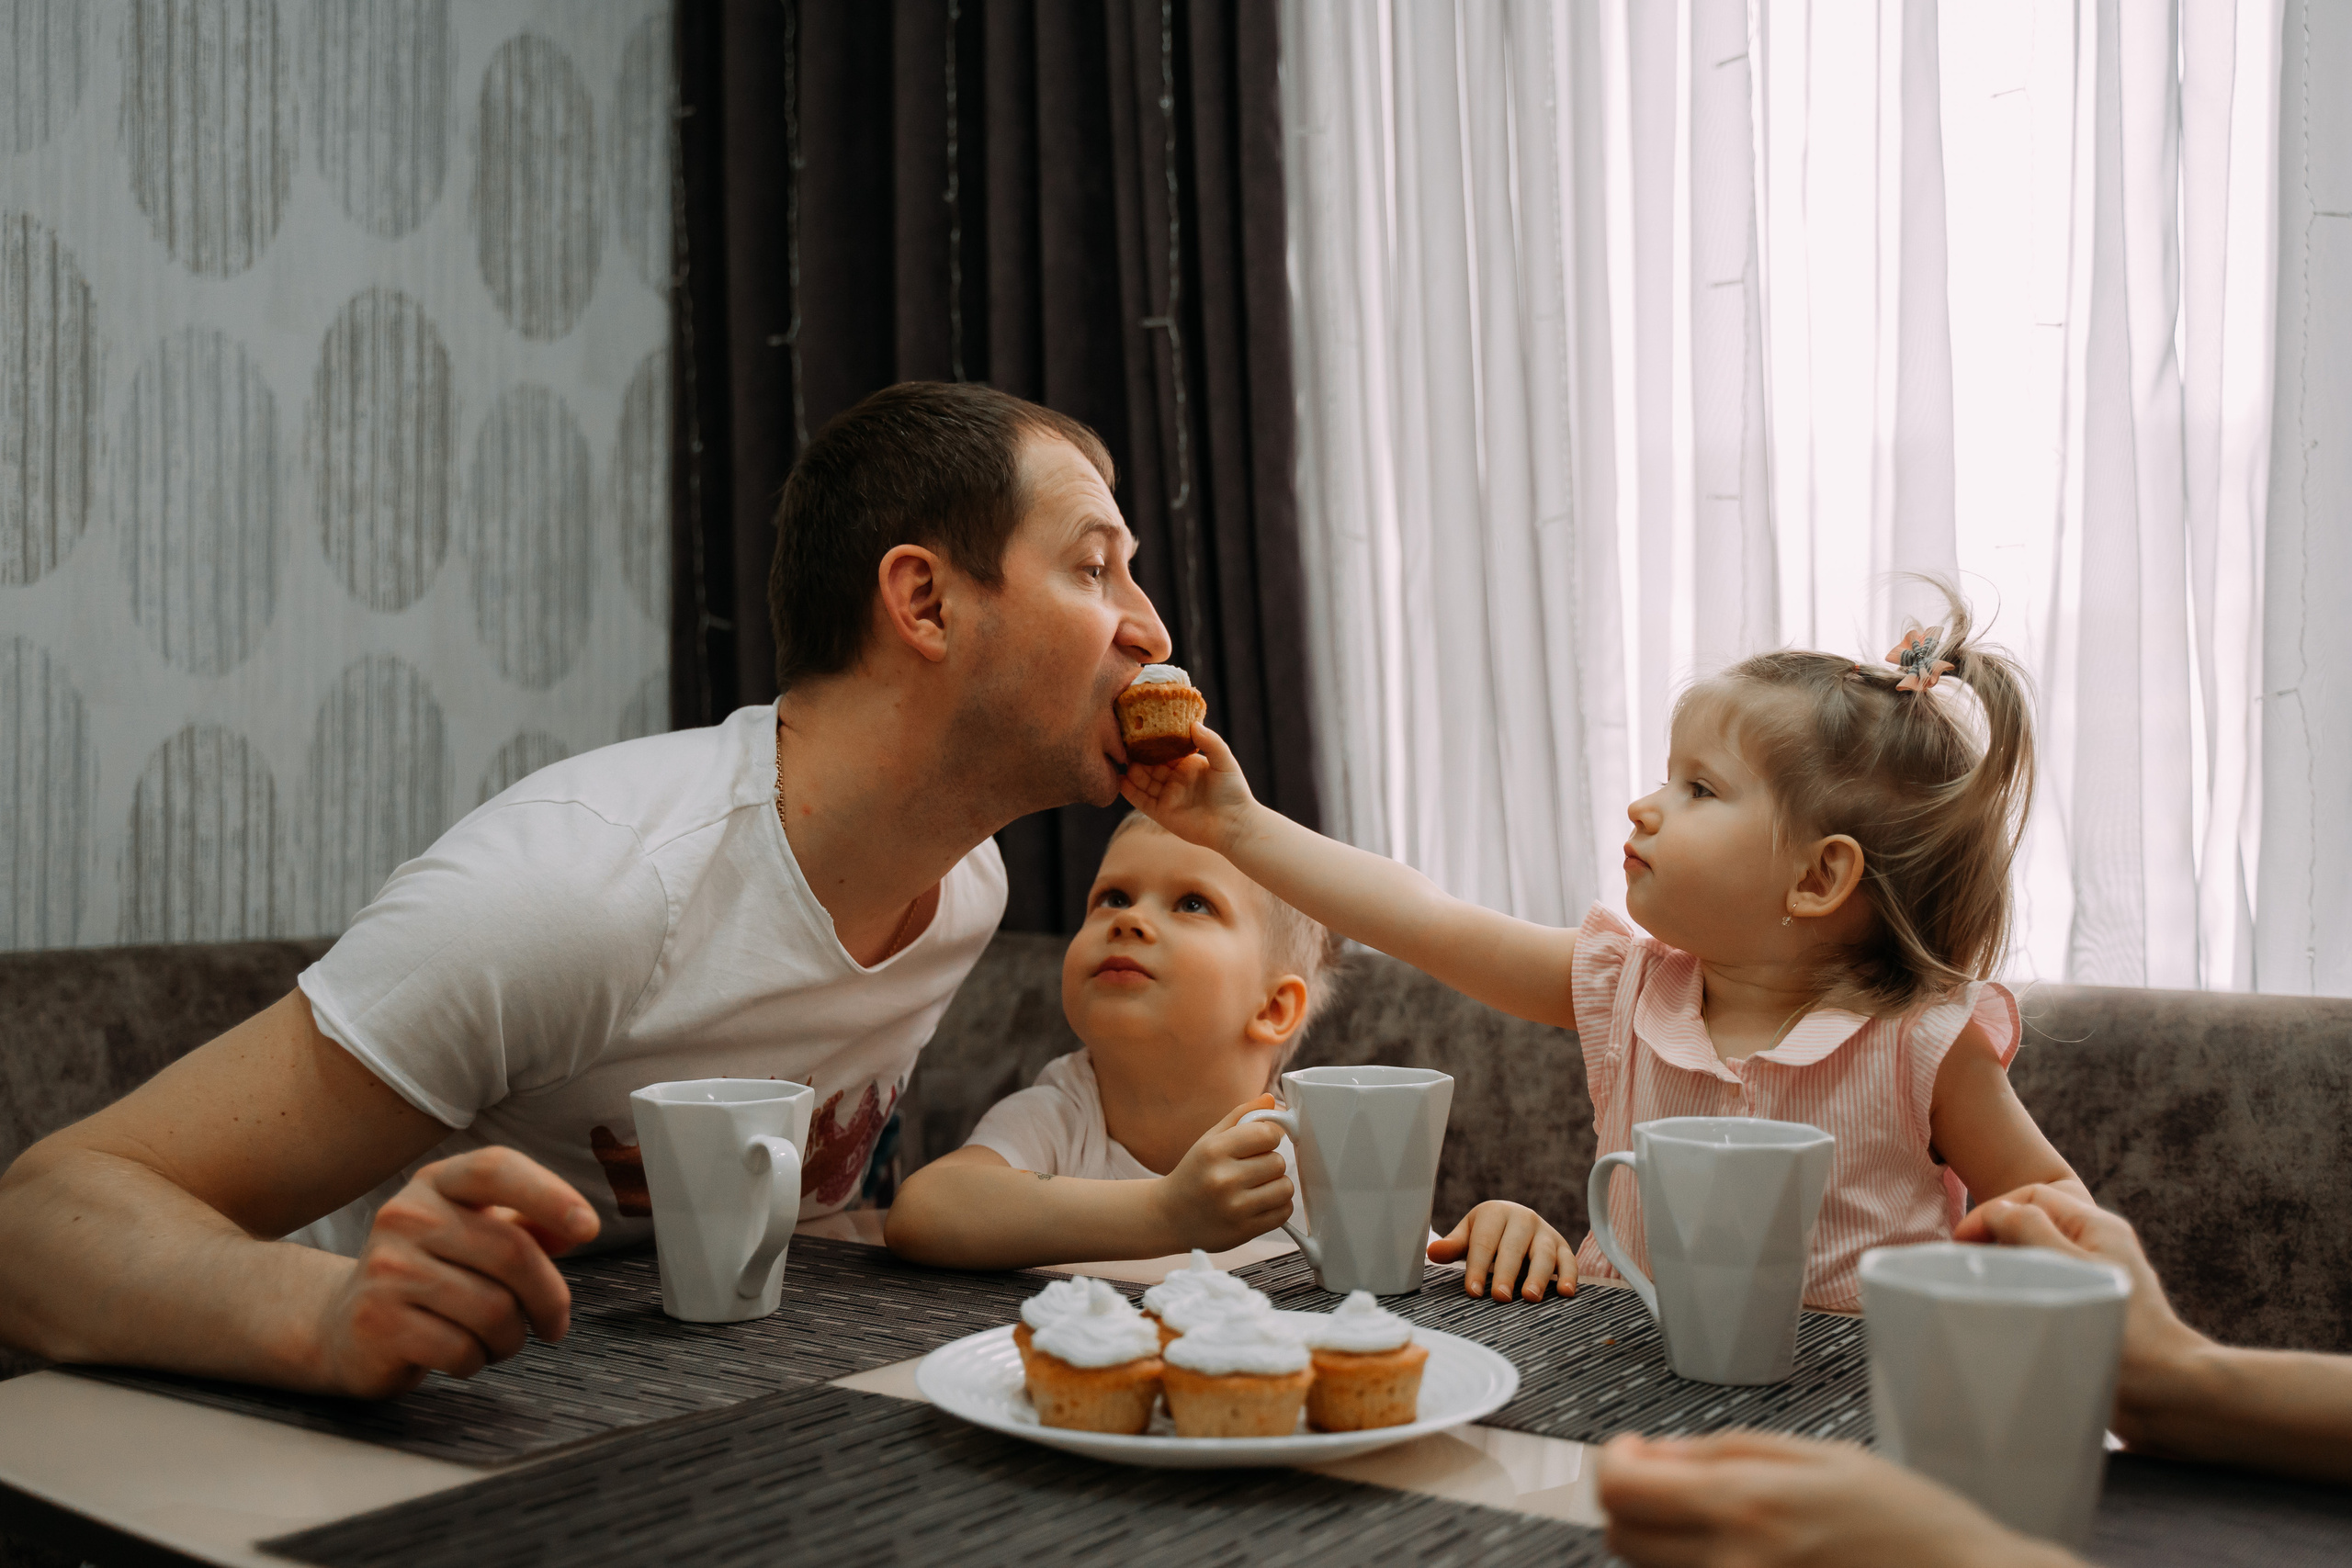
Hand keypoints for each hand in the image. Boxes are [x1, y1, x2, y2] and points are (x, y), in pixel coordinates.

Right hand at [311, 1147, 599, 1397]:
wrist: (345, 1326)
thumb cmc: (432, 1274)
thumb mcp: (476, 1234)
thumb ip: (527, 1225)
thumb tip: (577, 1228)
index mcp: (438, 1182)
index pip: (497, 1169)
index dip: (550, 1195)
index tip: (588, 1229)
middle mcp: (406, 1215)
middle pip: (512, 1252)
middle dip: (550, 1299)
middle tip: (554, 1325)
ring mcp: (386, 1268)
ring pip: (493, 1309)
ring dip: (511, 1338)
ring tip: (499, 1340)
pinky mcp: (376, 1320)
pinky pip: (461, 1348)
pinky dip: (476, 1361)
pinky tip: (462, 1354)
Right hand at [1119, 723, 1258, 855]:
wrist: (1234, 824)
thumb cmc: (1233, 791)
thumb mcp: (1224, 761)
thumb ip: (1211, 741)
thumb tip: (1193, 723)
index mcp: (1187, 764)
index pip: (1165, 750)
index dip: (1153, 741)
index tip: (1141, 729)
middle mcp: (1175, 779)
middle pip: (1150, 764)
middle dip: (1138, 755)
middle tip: (1125, 743)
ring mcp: (1167, 796)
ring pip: (1143, 780)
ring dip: (1131, 771)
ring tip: (1120, 759)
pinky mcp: (1161, 813)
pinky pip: (1140, 800)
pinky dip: (1129, 791)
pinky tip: (1119, 780)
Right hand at [1151, 1096, 1294, 1251]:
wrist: (1168, 1217)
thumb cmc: (1193, 1174)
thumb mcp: (1209, 1140)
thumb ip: (1241, 1116)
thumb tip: (1271, 1100)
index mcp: (1214, 1151)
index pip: (1267, 1134)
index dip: (1269, 1137)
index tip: (1261, 1143)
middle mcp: (1223, 1179)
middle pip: (1278, 1162)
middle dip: (1270, 1163)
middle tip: (1253, 1169)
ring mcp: (1234, 1208)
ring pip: (1285, 1187)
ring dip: (1277, 1186)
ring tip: (1257, 1187)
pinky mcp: (1244, 1230)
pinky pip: (1283, 1212)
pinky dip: (1278, 1207)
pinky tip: (1259, 1204)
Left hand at [1429, 1201, 1572, 1299]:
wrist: (1516, 1220)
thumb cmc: (1488, 1232)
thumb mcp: (1469, 1234)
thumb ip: (1454, 1246)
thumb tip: (1433, 1253)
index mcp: (1496, 1212)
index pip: (1484, 1242)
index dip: (1477, 1267)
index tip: (1473, 1291)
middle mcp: (1523, 1218)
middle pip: (1514, 1247)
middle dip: (1507, 1273)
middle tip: (1501, 1297)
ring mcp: (1545, 1232)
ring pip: (1544, 1254)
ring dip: (1539, 1276)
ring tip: (1530, 1297)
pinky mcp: (1562, 1246)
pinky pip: (1569, 1260)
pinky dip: (1570, 1276)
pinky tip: (1566, 1293)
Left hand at [1596, 1431, 2077, 1567]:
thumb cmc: (1910, 1524)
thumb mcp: (1821, 1455)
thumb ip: (1726, 1449)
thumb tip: (1654, 1452)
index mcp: (1746, 1503)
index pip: (1621, 1488)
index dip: (1614, 1462)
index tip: (1635, 1451)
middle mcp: (1732, 1562)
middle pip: (1621, 1537)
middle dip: (1634, 1503)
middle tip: (1674, 1484)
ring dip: (1663, 1541)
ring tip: (1721, 1521)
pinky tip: (1742, 1553)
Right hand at [1954, 1183, 2210, 1447]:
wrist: (2167, 1393)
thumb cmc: (2125, 1334)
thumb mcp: (2071, 1270)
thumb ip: (2030, 1230)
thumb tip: (1998, 1213)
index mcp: (2098, 1226)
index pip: (2032, 1195)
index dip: (1991, 1212)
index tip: (1960, 1243)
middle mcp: (2100, 1245)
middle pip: (2035, 1221)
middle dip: (1997, 1235)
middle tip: (1969, 1265)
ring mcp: (2098, 1276)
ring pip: (2040, 1253)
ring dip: (2010, 1262)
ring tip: (1985, 1286)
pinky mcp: (2094, 1306)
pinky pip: (2050, 1282)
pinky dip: (2025, 1286)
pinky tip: (2012, 1308)